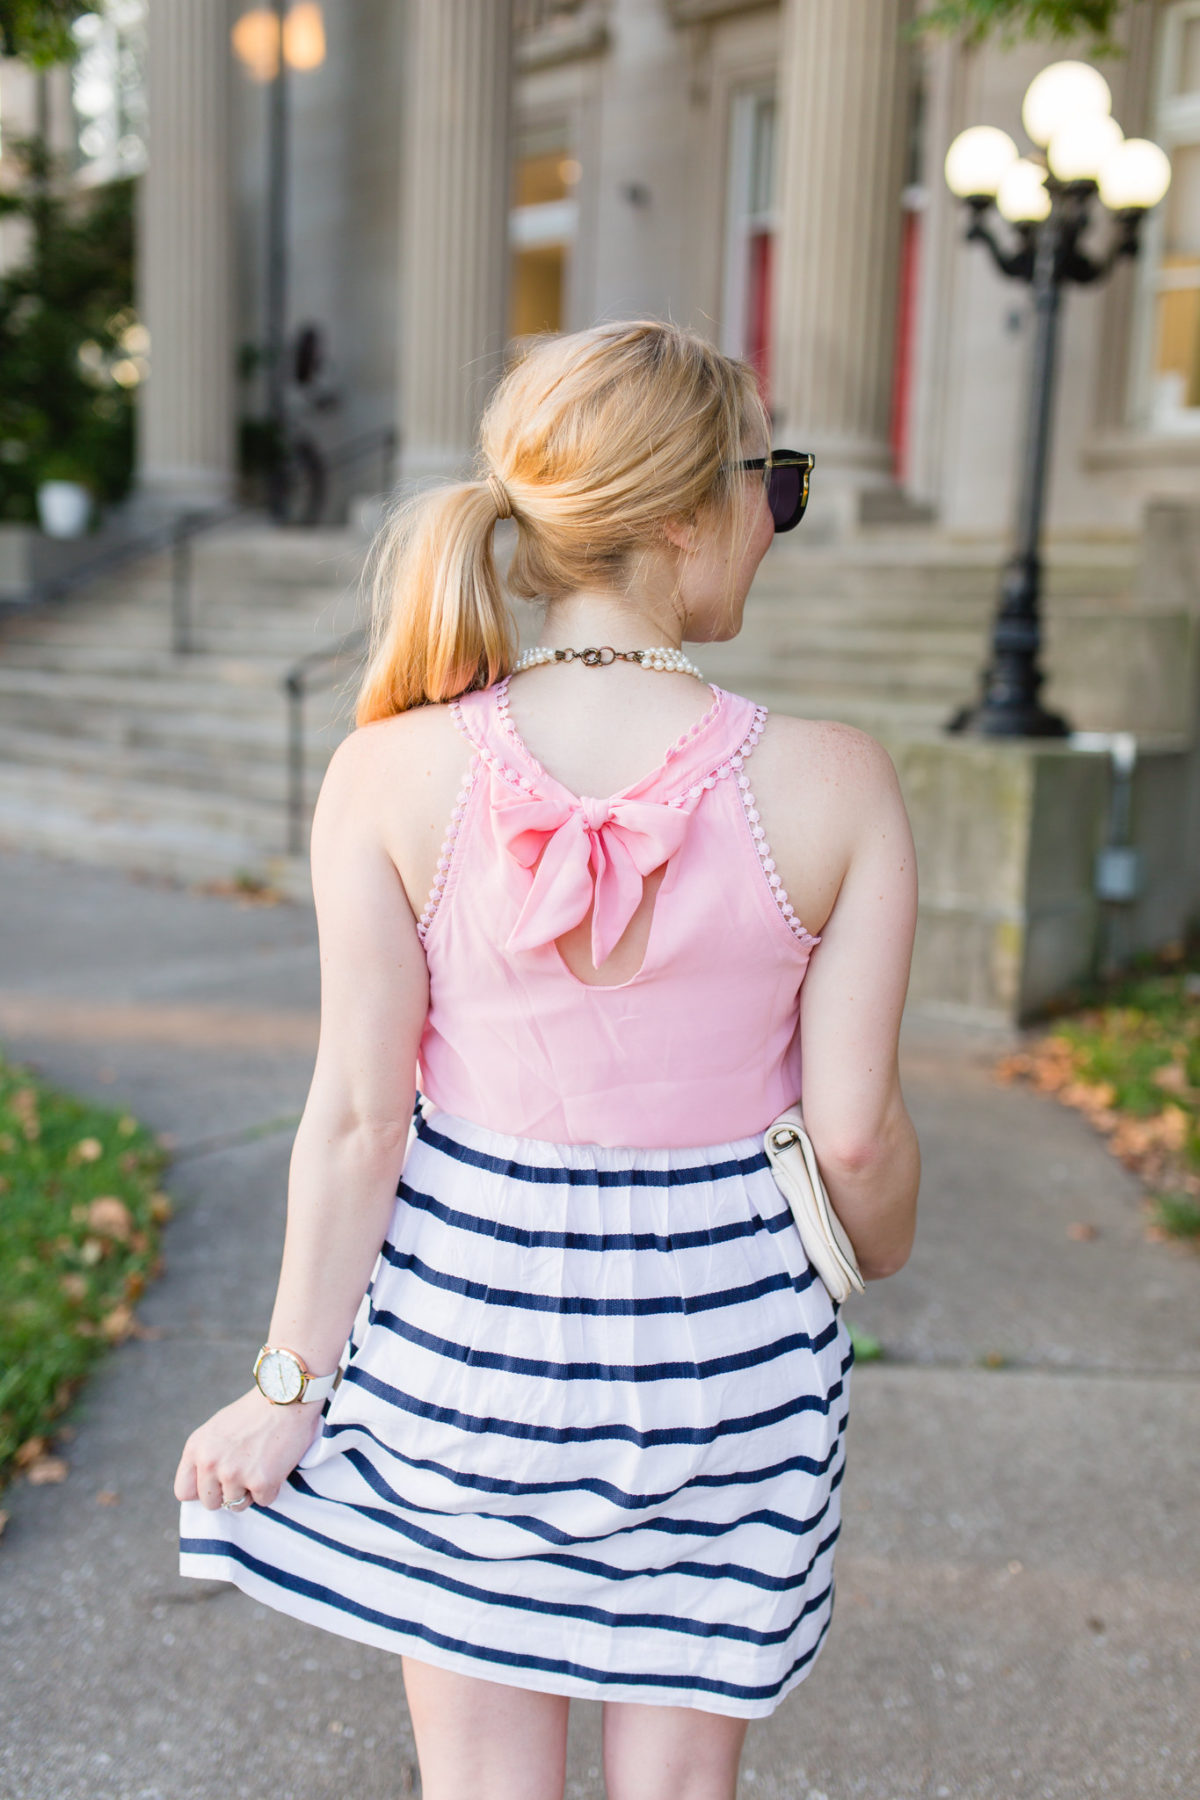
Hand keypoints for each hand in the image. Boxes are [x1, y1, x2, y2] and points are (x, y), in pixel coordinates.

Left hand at [174, 1386, 325, 1510]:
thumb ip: (206, 1455)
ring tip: (261, 1463)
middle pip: (211, 1503)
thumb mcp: (217, 1428)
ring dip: (251, 1491)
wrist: (287, 1396)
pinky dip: (272, 1488)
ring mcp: (234, 1473)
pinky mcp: (260, 1481)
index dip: (202, 1490)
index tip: (217, 1483)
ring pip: (236, 1505)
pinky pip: (263, 1501)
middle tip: (246, 1469)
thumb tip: (202, 1486)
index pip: (184, 1491)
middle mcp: (210, 1462)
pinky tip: (276, 1464)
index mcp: (196, 1448)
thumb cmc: (255, 1412)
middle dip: (228, 1492)